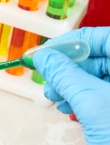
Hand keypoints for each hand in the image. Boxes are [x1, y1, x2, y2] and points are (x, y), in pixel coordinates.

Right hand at [33, 27, 109, 144]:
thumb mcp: (93, 106)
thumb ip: (66, 76)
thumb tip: (43, 57)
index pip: (99, 37)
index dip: (68, 44)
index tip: (43, 54)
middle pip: (98, 56)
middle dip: (67, 68)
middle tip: (47, 80)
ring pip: (97, 75)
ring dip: (71, 84)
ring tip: (55, 97)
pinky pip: (101, 92)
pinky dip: (82, 97)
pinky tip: (69, 106)